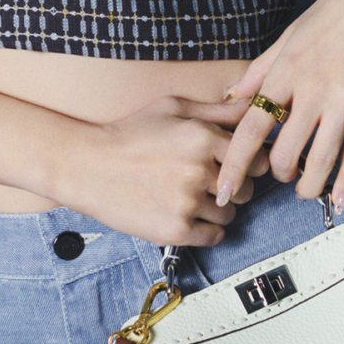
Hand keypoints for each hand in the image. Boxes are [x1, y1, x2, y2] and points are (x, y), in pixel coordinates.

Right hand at [74, 94, 273, 248]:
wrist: (87, 165)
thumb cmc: (131, 132)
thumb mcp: (174, 108)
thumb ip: (218, 110)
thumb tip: (253, 107)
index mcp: (202, 137)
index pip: (255, 161)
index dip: (249, 165)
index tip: (237, 167)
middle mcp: (198, 170)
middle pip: (245, 191)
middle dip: (232, 188)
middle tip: (208, 183)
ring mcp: (186, 202)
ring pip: (229, 215)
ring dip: (217, 209)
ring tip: (191, 197)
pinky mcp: (174, 230)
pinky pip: (214, 236)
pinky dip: (206, 230)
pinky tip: (187, 215)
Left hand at [211, 0, 343, 212]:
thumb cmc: (333, 14)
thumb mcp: (289, 36)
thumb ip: (259, 71)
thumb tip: (229, 96)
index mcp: (285, 72)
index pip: (251, 128)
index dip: (234, 165)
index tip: (221, 191)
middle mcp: (311, 91)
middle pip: (284, 154)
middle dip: (277, 174)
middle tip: (281, 172)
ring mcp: (343, 102)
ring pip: (320, 163)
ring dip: (308, 186)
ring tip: (305, 189)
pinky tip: (339, 200)